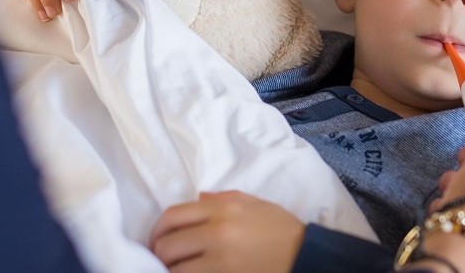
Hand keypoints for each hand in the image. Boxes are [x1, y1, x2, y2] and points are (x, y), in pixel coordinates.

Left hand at [149, 191, 304, 272]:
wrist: (307, 258)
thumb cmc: (283, 232)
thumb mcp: (257, 205)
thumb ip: (224, 199)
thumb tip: (198, 199)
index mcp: (224, 210)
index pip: (174, 216)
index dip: (157, 230)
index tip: (156, 240)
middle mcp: (218, 233)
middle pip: (168, 244)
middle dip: (159, 254)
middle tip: (160, 260)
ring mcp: (220, 261)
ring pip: (175, 269)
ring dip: (169, 271)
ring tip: (172, 271)